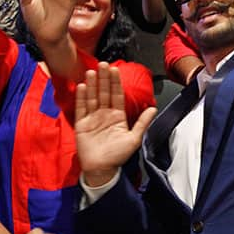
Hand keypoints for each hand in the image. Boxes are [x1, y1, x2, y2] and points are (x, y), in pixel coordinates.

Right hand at [74, 63, 156, 184]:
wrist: (101, 169)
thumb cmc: (117, 156)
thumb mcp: (134, 138)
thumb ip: (142, 122)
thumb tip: (153, 108)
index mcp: (117, 116)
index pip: (117, 95)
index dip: (115, 83)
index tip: (115, 70)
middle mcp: (104, 114)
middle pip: (104, 93)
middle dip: (103, 79)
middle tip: (103, 64)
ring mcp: (92, 118)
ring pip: (92, 97)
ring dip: (92, 84)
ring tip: (92, 72)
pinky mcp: (81, 123)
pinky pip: (81, 108)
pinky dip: (81, 97)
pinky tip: (82, 86)